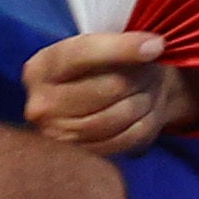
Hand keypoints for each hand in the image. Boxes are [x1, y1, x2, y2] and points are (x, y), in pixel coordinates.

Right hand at [24, 29, 185, 155]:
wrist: (104, 103)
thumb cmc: (104, 67)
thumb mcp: (104, 44)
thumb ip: (121, 41)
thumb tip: (153, 48)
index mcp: (41, 68)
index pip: (83, 54)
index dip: (123, 48)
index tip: (157, 45)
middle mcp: (42, 105)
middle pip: (111, 87)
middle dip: (140, 76)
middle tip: (150, 70)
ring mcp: (59, 136)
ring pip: (121, 115)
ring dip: (145, 99)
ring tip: (147, 89)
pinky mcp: (82, 157)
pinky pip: (127, 138)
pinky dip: (145, 123)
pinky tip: (144, 111)